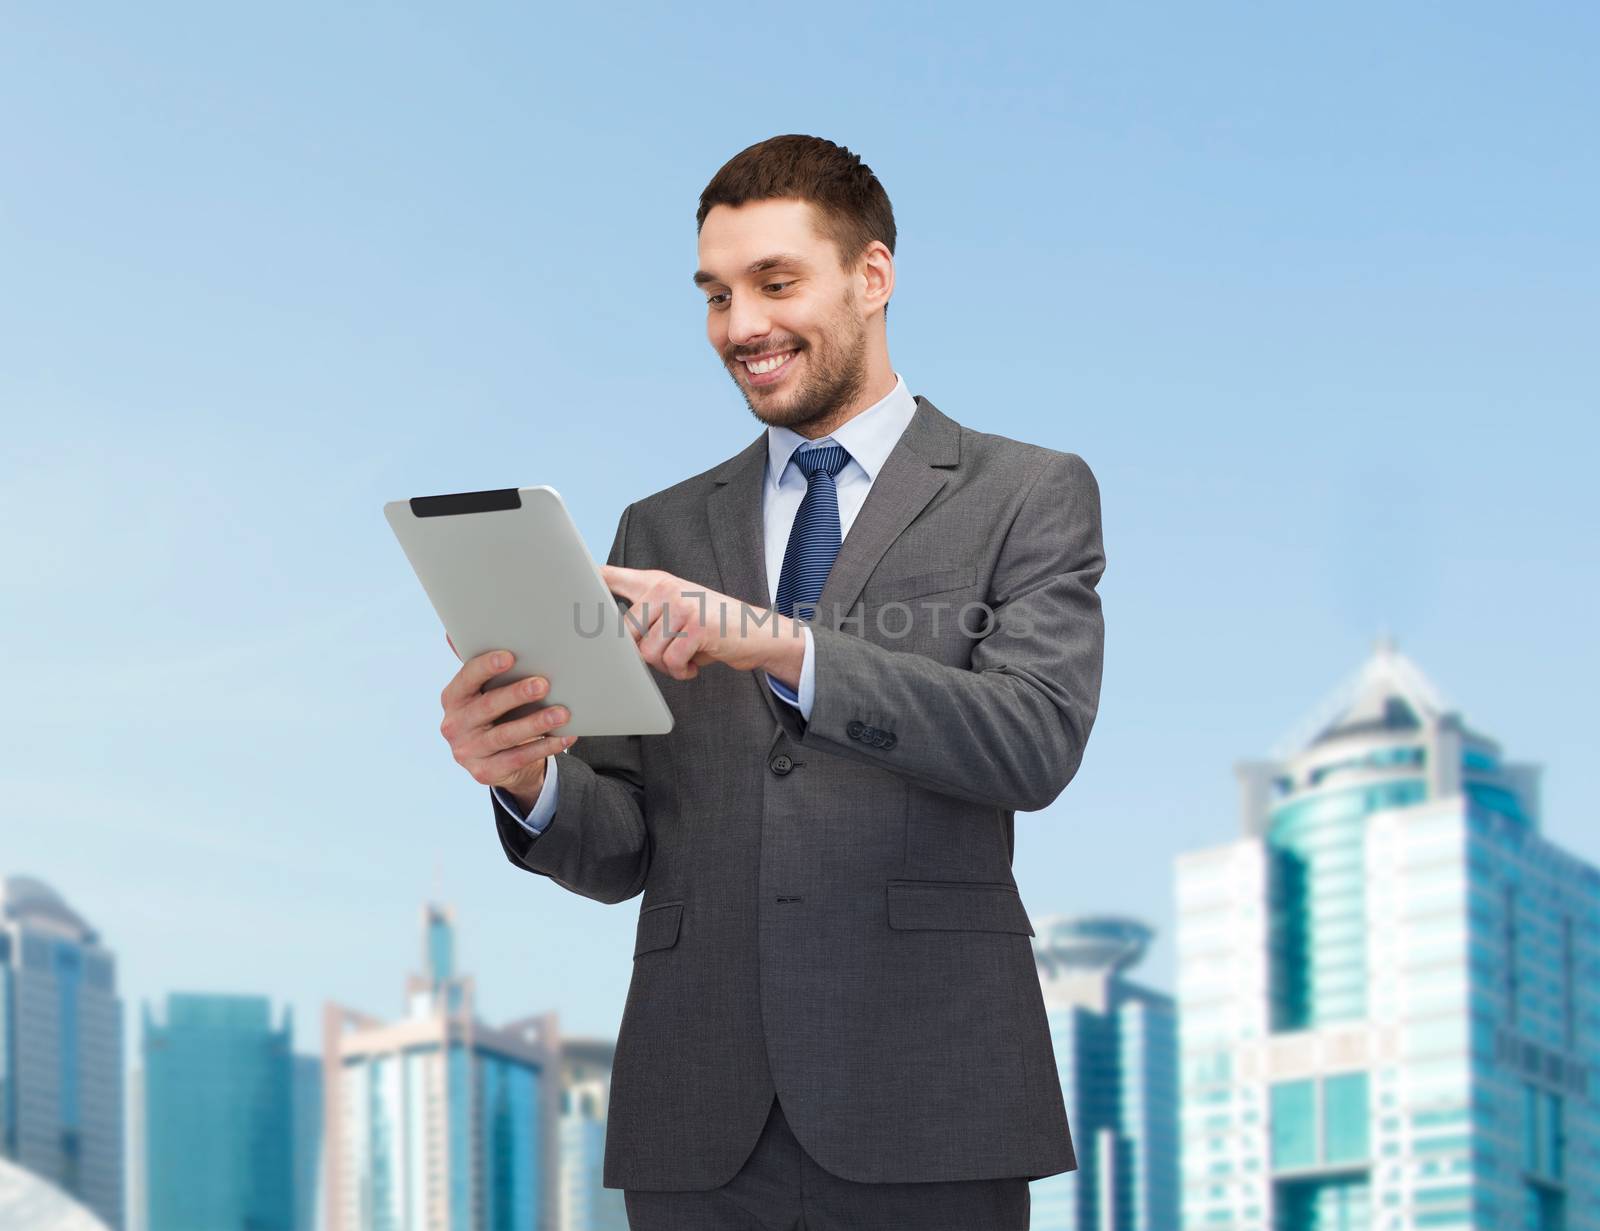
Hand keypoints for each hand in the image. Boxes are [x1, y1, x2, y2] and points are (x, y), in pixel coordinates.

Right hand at [439, 645, 575, 807]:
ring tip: (562, 712)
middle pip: (487, 707)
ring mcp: (467, 751)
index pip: (466, 679)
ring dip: (536, 723)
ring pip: (505, 736)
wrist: (497, 760)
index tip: (510, 656)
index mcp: (453, 698)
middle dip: (516, 695)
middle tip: (543, 684)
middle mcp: (454, 725)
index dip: (486, 667)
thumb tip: (469, 628)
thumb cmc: (497, 714)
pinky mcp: (484, 772)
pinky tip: (565, 736)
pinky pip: (519, 758)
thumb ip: (484, 668)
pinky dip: (544, 746)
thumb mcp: (486, 692)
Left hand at [600, 565, 805, 681]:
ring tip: (684, 657)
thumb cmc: (711, 627)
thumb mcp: (678, 611)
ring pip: (649, 651)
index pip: (613, 576)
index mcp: (656, 582)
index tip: (563, 575)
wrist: (757, 633)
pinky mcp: (697, 627)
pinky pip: (671, 661)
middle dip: (644, 654)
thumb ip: (648, 615)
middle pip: (627, 632)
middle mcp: (665, 589)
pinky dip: (682, 671)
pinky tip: (695, 664)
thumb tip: (612, 640)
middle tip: (669, 653)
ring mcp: (681, 605)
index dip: (587, 578)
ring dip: (666, 665)